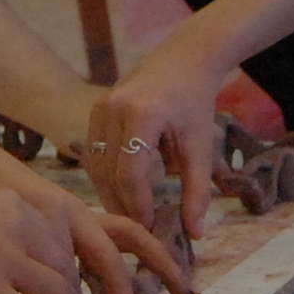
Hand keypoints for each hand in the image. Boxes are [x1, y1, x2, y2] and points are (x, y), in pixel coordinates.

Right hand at [88, 36, 229, 237]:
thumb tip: (196, 233)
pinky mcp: (94, 109)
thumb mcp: (201, 147)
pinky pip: (92, 152)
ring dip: (110, 193)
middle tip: (139, 231)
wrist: (184, 60)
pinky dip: (104, 176)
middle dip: (122, 205)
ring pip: (95, 165)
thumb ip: (197, 191)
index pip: (130, 174)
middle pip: (108, 172)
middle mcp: (113, 108)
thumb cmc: (196, 102)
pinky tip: (121, 192)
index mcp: (142, 114)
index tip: (151, 230)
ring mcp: (99, 106)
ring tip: (130, 215)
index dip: (138, 207)